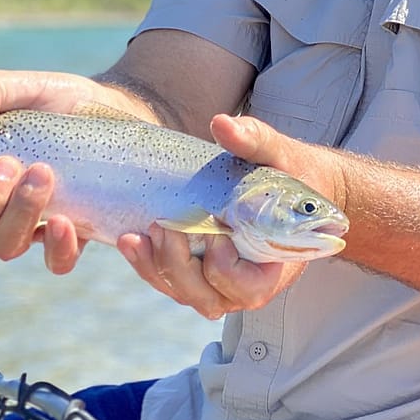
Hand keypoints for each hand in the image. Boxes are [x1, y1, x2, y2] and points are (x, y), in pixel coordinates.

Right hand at [0, 69, 109, 273]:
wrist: (112, 108)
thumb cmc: (54, 101)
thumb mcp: (23, 87)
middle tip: (8, 163)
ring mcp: (29, 225)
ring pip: (4, 247)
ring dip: (19, 215)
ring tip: (43, 174)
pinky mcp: (70, 234)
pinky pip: (56, 262)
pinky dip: (57, 248)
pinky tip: (66, 221)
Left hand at [117, 113, 342, 317]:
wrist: (287, 184)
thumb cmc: (289, 170)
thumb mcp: (278, 152)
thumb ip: (254, 140)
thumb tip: (220, 123)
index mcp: (274, 265)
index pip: (247, 288)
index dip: (225, 268)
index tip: (216, 231)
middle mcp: (244, 283)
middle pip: (205, 296)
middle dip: (177, 266)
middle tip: (163, 227)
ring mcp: (218, 281)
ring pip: (182, 291)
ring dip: (155, 268)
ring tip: (134, 237)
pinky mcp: (197, 270)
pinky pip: (169, 279)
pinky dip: (149, 264)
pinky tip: (130, 238)